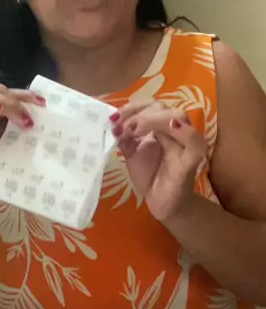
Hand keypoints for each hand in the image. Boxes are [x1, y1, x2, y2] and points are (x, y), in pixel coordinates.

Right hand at [0, 85, 44, 202]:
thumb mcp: (18, 145)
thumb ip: (25, 128)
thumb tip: (48, 118)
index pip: (11, 94)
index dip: (27, 94)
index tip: (44, 103)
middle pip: (1, 90)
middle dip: (20, 97)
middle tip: (37, 109)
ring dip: (9, 103)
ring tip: (25, 121)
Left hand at [110, 101, 206, 221]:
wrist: (162, 203)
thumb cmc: (149, 175)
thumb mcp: (131, 153)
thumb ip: (124, 137)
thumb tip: (113, 123)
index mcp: (160, 125)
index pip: (149, 105)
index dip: (132, 107)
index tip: (113, 118)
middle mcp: (174, 129)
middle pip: (162, 107)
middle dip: (139, 113)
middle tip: (122, 126)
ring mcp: (185, 143)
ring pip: (178, 116)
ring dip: (154, 119)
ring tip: (134, 130)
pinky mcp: (191, 161)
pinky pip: (195, 143)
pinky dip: (186, 133)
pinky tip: (172, 127)